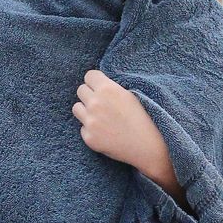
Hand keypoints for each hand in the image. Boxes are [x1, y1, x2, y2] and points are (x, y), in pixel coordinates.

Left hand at [72, 70, 179, 192]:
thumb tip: (96, 84)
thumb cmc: (141, 119)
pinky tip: (104, 132)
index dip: (95, 82)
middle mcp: (96, 103)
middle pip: (81, 90)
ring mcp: (90, 121)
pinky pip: (82, 127)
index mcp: (107, 89)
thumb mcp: (129, 96)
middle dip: (89, 95)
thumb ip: (110, 88)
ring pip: (76, 108)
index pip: (89, 76)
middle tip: (101, 104)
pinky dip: (90, 129)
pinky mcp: (88, 137)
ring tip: (100, 117)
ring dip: (85, 111)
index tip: (100, 88)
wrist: (146, 146)